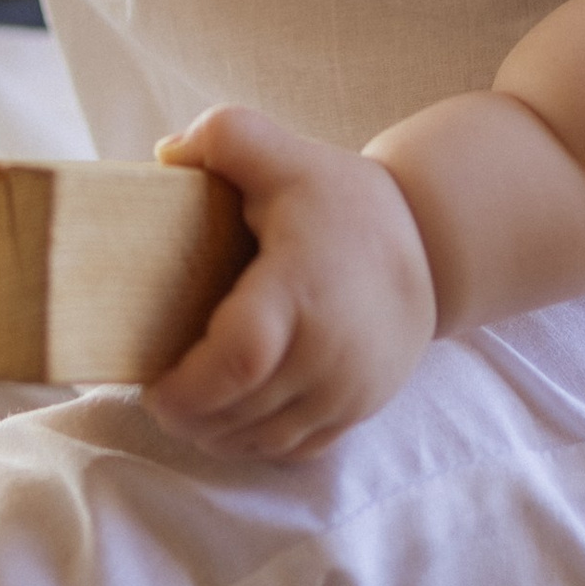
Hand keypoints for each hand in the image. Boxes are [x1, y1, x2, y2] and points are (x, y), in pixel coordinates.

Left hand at [142, 105, 437, 461]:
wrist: (433, 246)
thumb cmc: (344, 200)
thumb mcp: (286, 152)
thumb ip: (226, 137)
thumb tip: (165, 155)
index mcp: (300, 287)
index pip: (240, 357)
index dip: (187, 385)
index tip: (152, 383)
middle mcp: (328, 349)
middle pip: (240, 409)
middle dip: (187, 415)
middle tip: (158, 396)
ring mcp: (348, 388)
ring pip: (263, 437)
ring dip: (215, 433)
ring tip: (186, 409)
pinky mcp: (359, 409)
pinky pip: (294, 448)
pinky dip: (254, 443)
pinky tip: (230, 422)